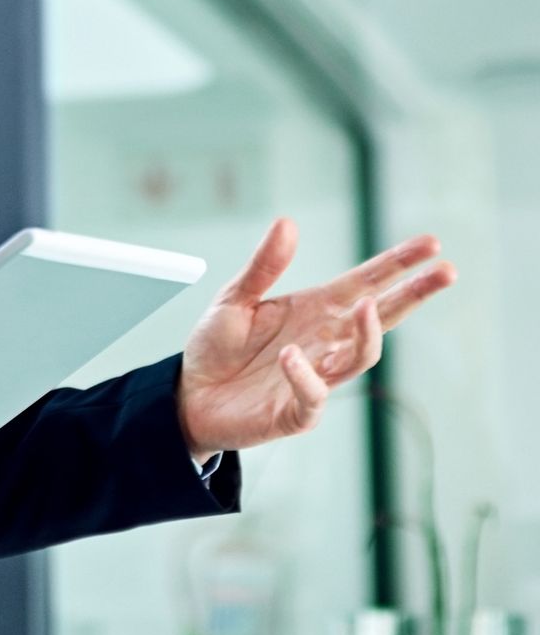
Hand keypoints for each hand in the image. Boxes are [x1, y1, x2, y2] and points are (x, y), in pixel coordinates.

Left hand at [177, 219, 455, 459]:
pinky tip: (291, 356)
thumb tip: (287, 223)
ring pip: (360, 357)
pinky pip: (313, 396)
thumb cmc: (217, 347)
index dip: (397, 265)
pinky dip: (305, 376)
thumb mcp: (235, 297)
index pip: (366, 283)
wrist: (188, 394)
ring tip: (364, 305)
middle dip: (413, 295)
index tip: (431, 244)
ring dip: (367, 333)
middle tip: (446, 271)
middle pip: (380, 316)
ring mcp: (316, 377)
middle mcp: (324, 342)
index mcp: (315, 311)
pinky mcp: (296, 411)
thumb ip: (264, 265)